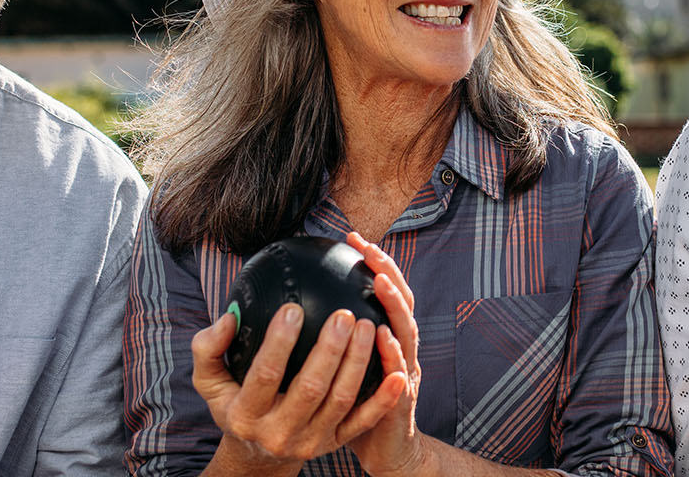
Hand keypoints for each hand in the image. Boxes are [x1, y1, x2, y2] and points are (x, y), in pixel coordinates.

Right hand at [192, 277, 397, 471]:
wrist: (257, 454)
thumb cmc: (234, 402)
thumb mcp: (209, 381)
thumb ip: (208, 348)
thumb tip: (228, 318)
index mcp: (246, 414)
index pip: (264, 375)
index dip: (279, 342)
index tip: (294, 308)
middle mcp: (280, 432)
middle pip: (310, 389)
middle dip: (329, 351)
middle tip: (344, 314)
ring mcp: (311, 441)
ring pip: (341, 401)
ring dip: (357, 364)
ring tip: (368, 326)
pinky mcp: (335, 444)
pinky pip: (362, 422)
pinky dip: (382, 400)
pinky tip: (397, 373)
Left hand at [341, 232, 426, 476]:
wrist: (382, 453)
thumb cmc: (350, 408)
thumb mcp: (340, 368)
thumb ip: (320, 339)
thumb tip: (282, 310)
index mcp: (386, 340)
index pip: (385, 293)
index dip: (376, 264)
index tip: (353, 237)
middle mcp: (400, 351)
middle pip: (401, 304)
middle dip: (389, 273)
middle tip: (369, 249)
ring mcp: (405, 375)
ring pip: (406, 334)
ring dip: (395, 308)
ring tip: (380, 283)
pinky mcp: (402, 405)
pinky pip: (398, 379)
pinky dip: (394, 357)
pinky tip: (383, 342)